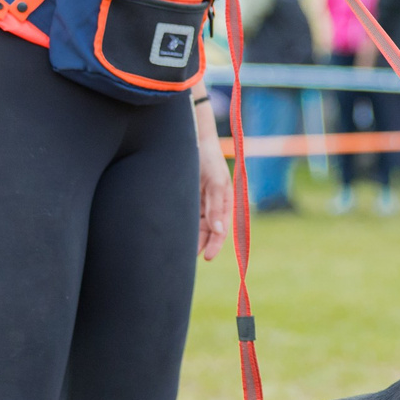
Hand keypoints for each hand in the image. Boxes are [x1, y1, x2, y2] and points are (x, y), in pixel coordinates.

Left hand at [194, 98, 231, 259]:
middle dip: (200, 244)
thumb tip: (218, 231)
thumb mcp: (216, 183)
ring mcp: (201, 202)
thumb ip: (216, 208)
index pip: (221, 229)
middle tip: (187, 259)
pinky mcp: (189, 198)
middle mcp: (214, 205)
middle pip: (208, 231)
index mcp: (226, 203)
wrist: (194, 140)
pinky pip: (187, 216)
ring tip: (179, 249)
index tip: (207, 257)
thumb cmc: (210, 159)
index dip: (216, 245)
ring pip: (196, 226)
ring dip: (190, 237)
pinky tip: (174, 233)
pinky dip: (183, 226)